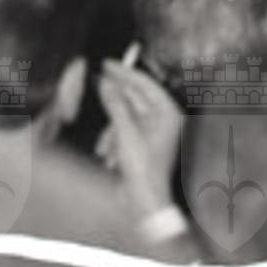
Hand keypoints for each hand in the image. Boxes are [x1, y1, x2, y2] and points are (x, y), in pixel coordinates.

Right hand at [97, 42, 184, 223]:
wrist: (143, 202)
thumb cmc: (142, 168)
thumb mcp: (125, 131)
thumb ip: (115, 103)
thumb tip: (106, 82)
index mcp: (168, 113)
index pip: (145, 83)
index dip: (125, 72)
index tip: (107, 64)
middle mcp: (164, 120)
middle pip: (135, 98)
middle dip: (115, 99)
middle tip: (97, 82)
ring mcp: (154, 133)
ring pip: (126, 116)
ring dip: (112, 129)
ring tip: (107, 148)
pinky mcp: (143, 145)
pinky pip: (124, 132)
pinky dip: (114, 141)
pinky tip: (109, 156)